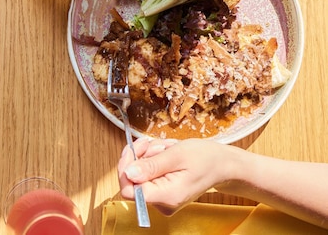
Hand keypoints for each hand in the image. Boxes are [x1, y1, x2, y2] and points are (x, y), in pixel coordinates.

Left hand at [117, 138, 233, 215]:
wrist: (222, 165)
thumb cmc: (206, 158)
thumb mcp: (177, 155)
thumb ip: (151, 166)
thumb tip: (128, 173)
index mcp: (167, 196)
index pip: (129, 191)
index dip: (125, 169)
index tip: (133, 150)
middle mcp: (163, 203)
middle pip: (133, 180)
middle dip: (141, 157)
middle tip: (157, 145)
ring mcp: (162, 199)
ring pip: (139, 174)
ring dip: (149, 155)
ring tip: (167, 149)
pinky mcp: (162, 193)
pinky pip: (147, 174)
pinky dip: (153, 160)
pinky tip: (167, 154)